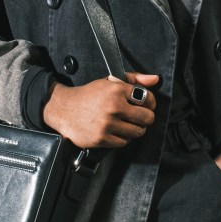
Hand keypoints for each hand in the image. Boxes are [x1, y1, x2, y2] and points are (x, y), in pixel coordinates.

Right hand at [42, 72, 158, 148]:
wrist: (64, 109)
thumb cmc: (89, 95)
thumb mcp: (110, 81)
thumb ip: (134, 79)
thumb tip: (155, 79)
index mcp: (117, 90)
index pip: (148, 99)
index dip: (150, 103)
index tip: (146, 105)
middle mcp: (113, 107)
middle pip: (147, 118)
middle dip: (146, 118)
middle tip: (139, 117)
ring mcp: (107, 124)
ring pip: (137, 132)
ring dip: (135, 129)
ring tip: (127, 124)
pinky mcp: (101, 139)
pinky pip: (124, 142)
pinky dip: (123, 138)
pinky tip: (116, 131)